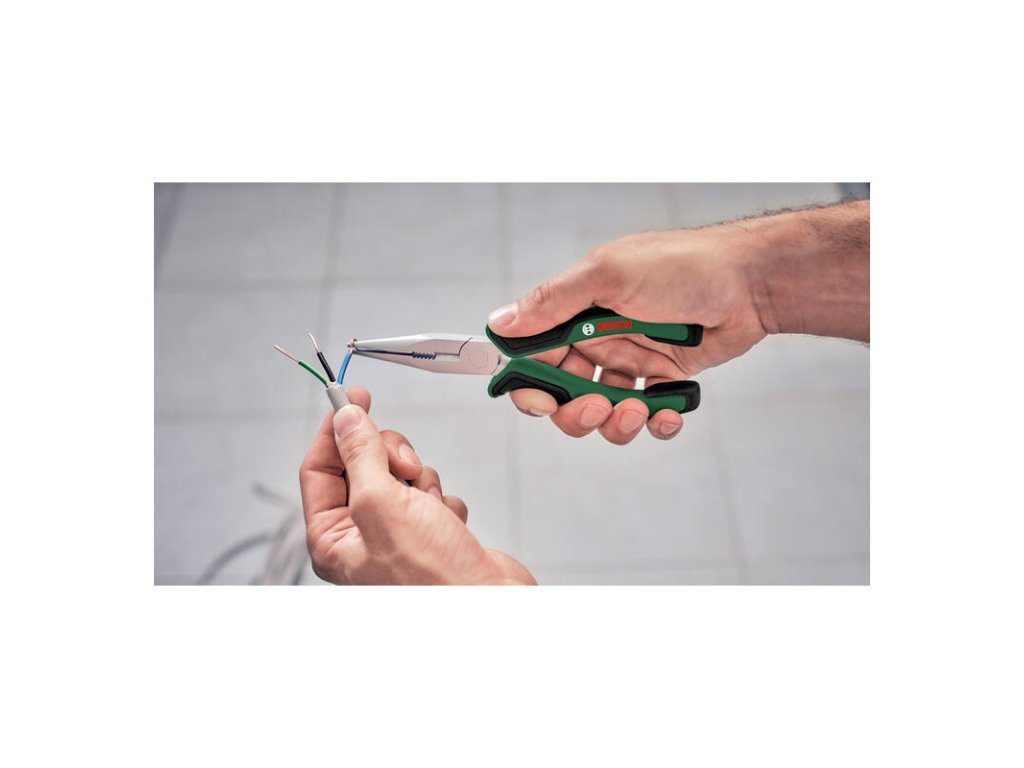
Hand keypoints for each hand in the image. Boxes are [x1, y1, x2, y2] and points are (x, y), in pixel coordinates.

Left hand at [299, 386, 534, 584]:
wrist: (489, 603)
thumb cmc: (431, 576)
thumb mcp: (381, 503)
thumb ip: (360, 454)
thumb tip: (345, 417)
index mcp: (332, 538)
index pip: (319, 468)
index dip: (336, 429)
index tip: (354, 396)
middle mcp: (360, 536)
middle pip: (363, 464)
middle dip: (389, 457)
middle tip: (405, 467)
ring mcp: (397, 533)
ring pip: (401, 475)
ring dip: (421, 482)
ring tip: (430, 508)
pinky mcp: (431, 531)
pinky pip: (431, 492)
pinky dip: (443, 501)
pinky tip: (448, 525)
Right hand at [488, 224, 767, 443]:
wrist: (751, 281)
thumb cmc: (683, 266)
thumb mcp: (609, 275)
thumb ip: (553, 303)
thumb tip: (500, 323)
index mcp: (575, 310)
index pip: (532, 355)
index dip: (529, 385)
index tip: (542, 402)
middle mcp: (597, 336)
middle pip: (562, 394)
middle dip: (576, 412)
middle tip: (599, 407)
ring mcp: (629, 358)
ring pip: (601, 411)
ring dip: (616, 422)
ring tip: (642, 408)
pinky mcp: (662, 377)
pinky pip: (645, 414)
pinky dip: (654, 422)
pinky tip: (668, 412)